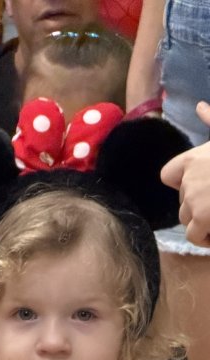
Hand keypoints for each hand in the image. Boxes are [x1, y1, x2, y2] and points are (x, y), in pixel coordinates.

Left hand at [162, 103, 209, 246]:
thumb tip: (199, 106)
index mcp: (194, 158)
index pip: (168, 175)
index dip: (182, 183)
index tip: (202, 186)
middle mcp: (189, 179)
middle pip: (182, 200)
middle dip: (199, 204)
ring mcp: (194, 200)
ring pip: (187, 219)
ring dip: (203, 222)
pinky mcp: (203, 218)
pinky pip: (195, 236)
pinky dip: (206, 238)